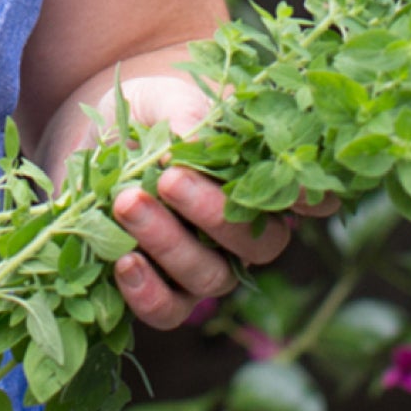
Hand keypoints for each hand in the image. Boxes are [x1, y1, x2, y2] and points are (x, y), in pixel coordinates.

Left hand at [55, 72, 311, 333]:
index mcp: (261, 179)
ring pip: (210, 277)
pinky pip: (167, 311)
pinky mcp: (164, 289)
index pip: (307, 197)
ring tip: (127, 203)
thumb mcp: (168, 99)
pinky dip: (147, 292)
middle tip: (169, 180)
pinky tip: (125, 263)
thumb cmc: (152, 112)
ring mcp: (207, 264)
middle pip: (257, 245)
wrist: (102, 135)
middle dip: (213, 213)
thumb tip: (193, 147)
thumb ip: (190, 118)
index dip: (308, 196)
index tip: (293, 184)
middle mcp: (245, 231)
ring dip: (168, 243)